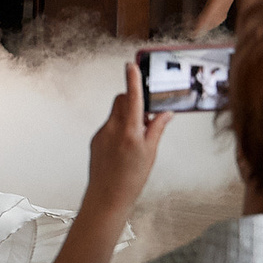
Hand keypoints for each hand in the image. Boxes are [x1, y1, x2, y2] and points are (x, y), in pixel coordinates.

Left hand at [85, 62, 172, 211]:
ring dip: (127, 116)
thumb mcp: (151, 153)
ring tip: (137, 137)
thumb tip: (166, 114)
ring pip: (116, 113)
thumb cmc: (131, 179)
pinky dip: (119, 128)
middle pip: (122, 101)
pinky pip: (109, 125)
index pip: (132, 98)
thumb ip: (157, 129)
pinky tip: (125, 147)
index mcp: (129, 131)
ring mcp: (102, 134)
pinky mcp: (96, 140)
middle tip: (147, 117)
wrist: (107, 197)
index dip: (132, 79)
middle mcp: (113, 129)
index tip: (131, 65)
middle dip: (134, 101)